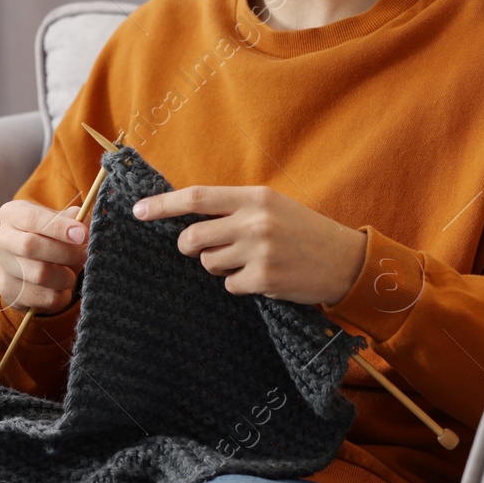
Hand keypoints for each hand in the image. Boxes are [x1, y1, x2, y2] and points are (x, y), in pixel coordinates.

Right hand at [0, 200, 88, 314]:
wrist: (37, 263)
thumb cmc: (53, 236)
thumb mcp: (63, 220)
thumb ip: (75, 220)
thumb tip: (83, 226)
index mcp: (11, 214)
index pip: (32, 218)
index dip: (59, 227)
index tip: (82, 235)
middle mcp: (1, 239)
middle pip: (30, 246)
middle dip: (64, 252)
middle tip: (85, 255)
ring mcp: (2, 267)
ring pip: (38, 275)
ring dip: (65, 276)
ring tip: (73, 273)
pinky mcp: (9, 292)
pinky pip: (44, 298)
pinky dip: (62, 295)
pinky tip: (63, 287)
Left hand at [132, 186, 366, 305]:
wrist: (345, 260)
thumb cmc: (304, 231)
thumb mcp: (272, 206)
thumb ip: (234, 208)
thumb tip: (188, 218)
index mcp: (254, 196)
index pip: (197, 198)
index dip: (163, 205)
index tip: (138, 211)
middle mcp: (254, 221)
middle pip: (193, 237)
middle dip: (190, 247)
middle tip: (201, 249)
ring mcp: (259, 251)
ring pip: (209, 263)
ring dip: (220, 266)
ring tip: (248, 261)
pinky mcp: (264, 279)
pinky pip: (229, 285)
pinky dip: (239, 284)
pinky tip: (262, 277)